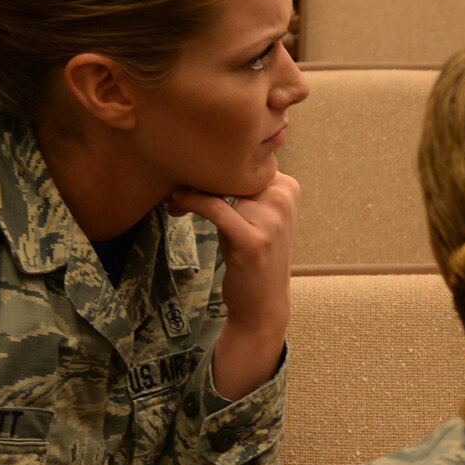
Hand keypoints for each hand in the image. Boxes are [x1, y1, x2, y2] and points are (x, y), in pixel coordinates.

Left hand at [168, 174, 297, 401]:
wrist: (263, 305)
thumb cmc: (253, 257)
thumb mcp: (255, 216)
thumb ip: (242, 188)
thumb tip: (200, 160)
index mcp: (288, 188)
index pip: (245, 161)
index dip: (216, 167)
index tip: (190, 174)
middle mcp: (284, 200)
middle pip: (232, 172)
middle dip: (200, 178)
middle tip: (176, 188)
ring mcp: (271, 220)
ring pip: (220, 188)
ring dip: (191, 193)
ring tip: (176, 203)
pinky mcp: (253, 240)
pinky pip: (215, 208)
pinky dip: (192, 203)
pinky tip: (178, 204)